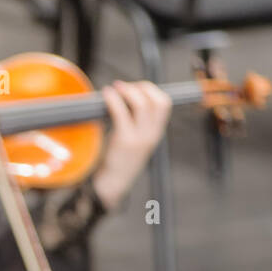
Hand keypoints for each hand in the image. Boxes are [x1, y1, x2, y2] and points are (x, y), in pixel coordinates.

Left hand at [92, 80, 171, 209]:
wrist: (112, 184)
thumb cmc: (120, 160)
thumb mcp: (137, 140)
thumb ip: (138, 122)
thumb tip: (127, 96)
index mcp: (156, 133)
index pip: (165, 104)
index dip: (151, 90)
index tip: (136, 87)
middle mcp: (151, 135)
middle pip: (157, 100)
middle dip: (141, 87)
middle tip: (124, 86)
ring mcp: (139, 138)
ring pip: (141, 103)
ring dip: (127, 90)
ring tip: (114, 89)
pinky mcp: (124, 141)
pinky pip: (121, 112)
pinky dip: (113, 99)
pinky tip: (107, 95)